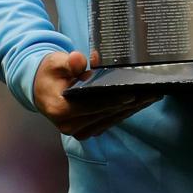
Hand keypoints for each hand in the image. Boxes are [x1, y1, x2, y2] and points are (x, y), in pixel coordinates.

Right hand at [33, 50, 163, 139]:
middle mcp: (70, 126)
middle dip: (129, 104)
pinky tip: (140, 102)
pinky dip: (124, 112)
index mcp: (60, 110)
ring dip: (131, 110)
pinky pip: (109, 121)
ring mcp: (79, 131)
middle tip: (151, 92)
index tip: (131, 94)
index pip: (91, 106)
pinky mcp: (87, 130)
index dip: (112, 101)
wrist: (40, 87)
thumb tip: (80, 61)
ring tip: (152, 96)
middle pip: (105, 114)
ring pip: (110, 120)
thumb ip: (68, 62)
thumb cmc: (50, 73)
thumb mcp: (55, 62)